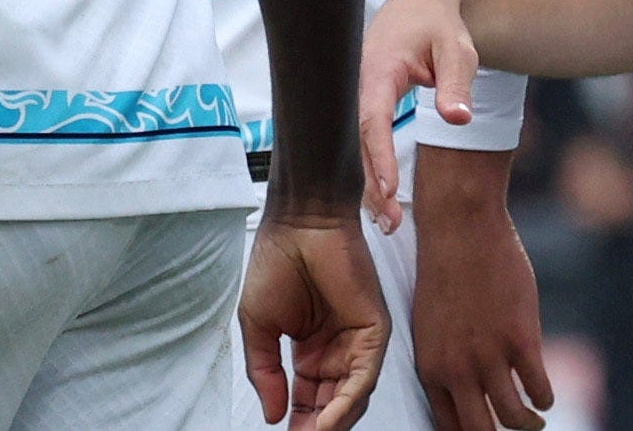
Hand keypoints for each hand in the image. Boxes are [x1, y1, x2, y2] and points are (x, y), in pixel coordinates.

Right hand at [243, 213, 391, 430]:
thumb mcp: (259, 327)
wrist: (299, 222)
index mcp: (314, 348)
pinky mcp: (373, 329)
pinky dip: (346, 402)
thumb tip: (273, 415)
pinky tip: (326, 421)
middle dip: (316, 427)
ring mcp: (358, 339)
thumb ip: (265, 372)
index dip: (299, 422)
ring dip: (332, 422)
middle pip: (333, 403)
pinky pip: (364, 375)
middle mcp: (339, 348)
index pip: (311, 398)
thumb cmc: (278, 261)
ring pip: (352, 396)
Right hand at [359, 0, 474, 228]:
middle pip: (358, 142)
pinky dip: (369, 170)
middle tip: (390, 222)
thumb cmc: (440, 26)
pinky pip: (362, 141)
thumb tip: (458, 119)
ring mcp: (357, 96)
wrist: (421, 5)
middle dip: (371, 183)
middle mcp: (358, 85)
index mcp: (377, 69)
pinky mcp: (362, 105)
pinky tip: (381, 201)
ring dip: (369, 184)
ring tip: (389, 223)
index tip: (388, 191)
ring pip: (356, 146)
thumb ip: (456, 83)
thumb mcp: (457, 50)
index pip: (372, 118)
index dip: (377, 156)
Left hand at [411, 147, 551, 430]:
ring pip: (513, 418)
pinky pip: (539, 388)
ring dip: (527, 424)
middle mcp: (457, 370)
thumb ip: (447, 358)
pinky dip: (545, 398)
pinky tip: (545, 395)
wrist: (459, 225)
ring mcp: (490, 356)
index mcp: (430, 367)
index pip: (448, 426)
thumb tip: (466, 387)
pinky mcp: (520, 339)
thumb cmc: (444, 267)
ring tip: (534, 422)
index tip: (484, 430)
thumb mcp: (431, 324)